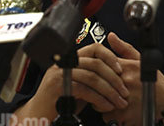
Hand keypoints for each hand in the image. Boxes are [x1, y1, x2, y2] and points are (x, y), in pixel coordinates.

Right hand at [14, 42, 129, 122]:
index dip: (110, 57)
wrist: (39, 115)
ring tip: (118, 101)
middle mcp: (65, 62)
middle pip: (97, 63)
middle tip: (124, 91)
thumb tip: (116, 73)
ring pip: (93, 77)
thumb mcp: (80, 84)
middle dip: (114, 79)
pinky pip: (85, 90)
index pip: (95, 48)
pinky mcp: (58, 86)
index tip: (120, 70)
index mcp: (71, 58)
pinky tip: (106, 106)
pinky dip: (99, 99)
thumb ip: (93, 76)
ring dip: (110, 91)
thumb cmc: (60, 101)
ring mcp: (60, 73)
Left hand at [101, 32, 163, 125]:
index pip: (100, 65)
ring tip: (117, 100)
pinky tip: (121, 111)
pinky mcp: (122, 116)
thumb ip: (124, 48)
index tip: (102, 75)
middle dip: (101, 87)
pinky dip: (112, 116)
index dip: (99, 71)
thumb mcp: (142, 61)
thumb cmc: (156, 84)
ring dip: (105, 102)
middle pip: (98, 84)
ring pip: (99, 101)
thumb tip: (111, 36)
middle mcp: (124, 83)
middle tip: (108, 90)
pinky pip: (107, 116)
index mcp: (127, 67)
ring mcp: (122, 100)